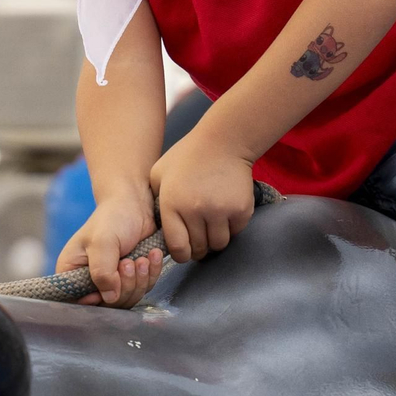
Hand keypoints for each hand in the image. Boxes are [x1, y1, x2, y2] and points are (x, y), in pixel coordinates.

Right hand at [55, 193, 165, 307]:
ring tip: (142, 259)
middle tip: (129, 262)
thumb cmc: (112, 218)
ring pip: (127, 299)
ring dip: (139, 281)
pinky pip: (142, 289)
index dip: (96, 300)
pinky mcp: (131, 277)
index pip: (77, 302)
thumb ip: (102, 272)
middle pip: (107, 304)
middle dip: (124, 286)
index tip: (111, 281)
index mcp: (71, 272)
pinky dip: (150, 275)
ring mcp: (111, 280)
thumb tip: (110, 299)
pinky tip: (152, 257)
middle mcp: (89, 280)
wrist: (135, 204)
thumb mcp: (102, 243)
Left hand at [149, 133, 254, 262]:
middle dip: (198, 248)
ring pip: (218, 244)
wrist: (223, 141)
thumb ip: (154, 200)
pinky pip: (235, 232)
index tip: (184, 250)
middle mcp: (195, 211)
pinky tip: (225, 215)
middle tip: (199, 239)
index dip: (181, 254)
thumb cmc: (188, 155)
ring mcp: (220, 211)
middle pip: (199, 248)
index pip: (177, 247)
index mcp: (172, 204)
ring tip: (212, 227)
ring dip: (215, 240)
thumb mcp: (159, 173)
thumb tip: (157, 226)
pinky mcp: (241, 210)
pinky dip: (231, 228)